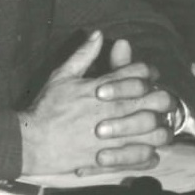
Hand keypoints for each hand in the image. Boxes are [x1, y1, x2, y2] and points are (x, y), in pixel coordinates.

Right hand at [18, 30, 173, 175]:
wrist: (32, 142)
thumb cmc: (47, 108)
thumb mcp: (62, 75)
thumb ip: (83, 54)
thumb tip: (99, 33)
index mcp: (102, 88)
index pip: (138, 73)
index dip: (149, 71)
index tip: (150, 75)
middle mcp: (111, 112)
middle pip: (154, 101)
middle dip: (162, 98)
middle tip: (160, 100)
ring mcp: (113, 138)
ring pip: (154, 133)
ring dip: (161, 128)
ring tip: (157, 126)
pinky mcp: (110, 160)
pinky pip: (143, 159)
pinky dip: (151, 154)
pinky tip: (149, 150)